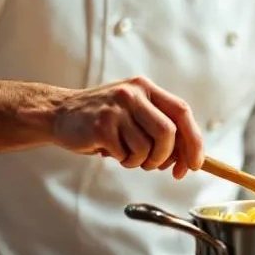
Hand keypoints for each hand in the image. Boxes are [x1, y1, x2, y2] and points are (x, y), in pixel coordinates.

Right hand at [51, 76, 204, 178]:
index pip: (182, 112)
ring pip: (147, 148)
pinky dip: (123, 160)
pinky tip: (110, 151)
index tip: (195, 164)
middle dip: (166, 157)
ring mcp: (116, 109)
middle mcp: (133, 93)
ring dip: (140, 162)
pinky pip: (125, 155)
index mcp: (146, 88)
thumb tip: (187, 159)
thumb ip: (159, 129)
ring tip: (125, 154)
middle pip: (168, 132)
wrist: (58, 114)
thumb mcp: (133, 113)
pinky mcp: (101, 126)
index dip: (194, 141)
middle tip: (156, 166)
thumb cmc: (102, 120)